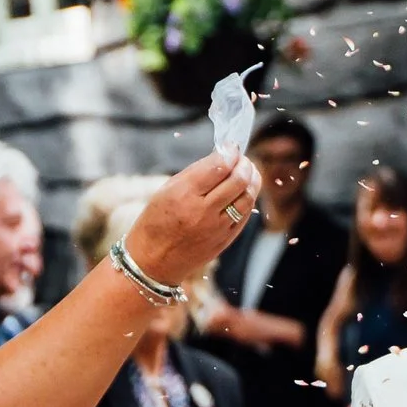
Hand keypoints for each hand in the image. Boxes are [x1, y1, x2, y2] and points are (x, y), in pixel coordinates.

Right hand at [122, 153, 262, 290]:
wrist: (154, 260)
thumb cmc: (157, 220)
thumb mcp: (167, 190)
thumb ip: (196, 173)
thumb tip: (222, 157)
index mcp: (184, 194)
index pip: (218, 166)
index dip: (230, 152)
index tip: (232, 146)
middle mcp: (203, 210)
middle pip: (237, 180)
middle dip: (245, 164)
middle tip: (243, 158)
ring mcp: (218, 227)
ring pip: (247, 197)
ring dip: (252, 180)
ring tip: (249, 171)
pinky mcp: (226, 239)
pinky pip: (245, 215)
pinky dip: (248, 198)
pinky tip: (246, 190)